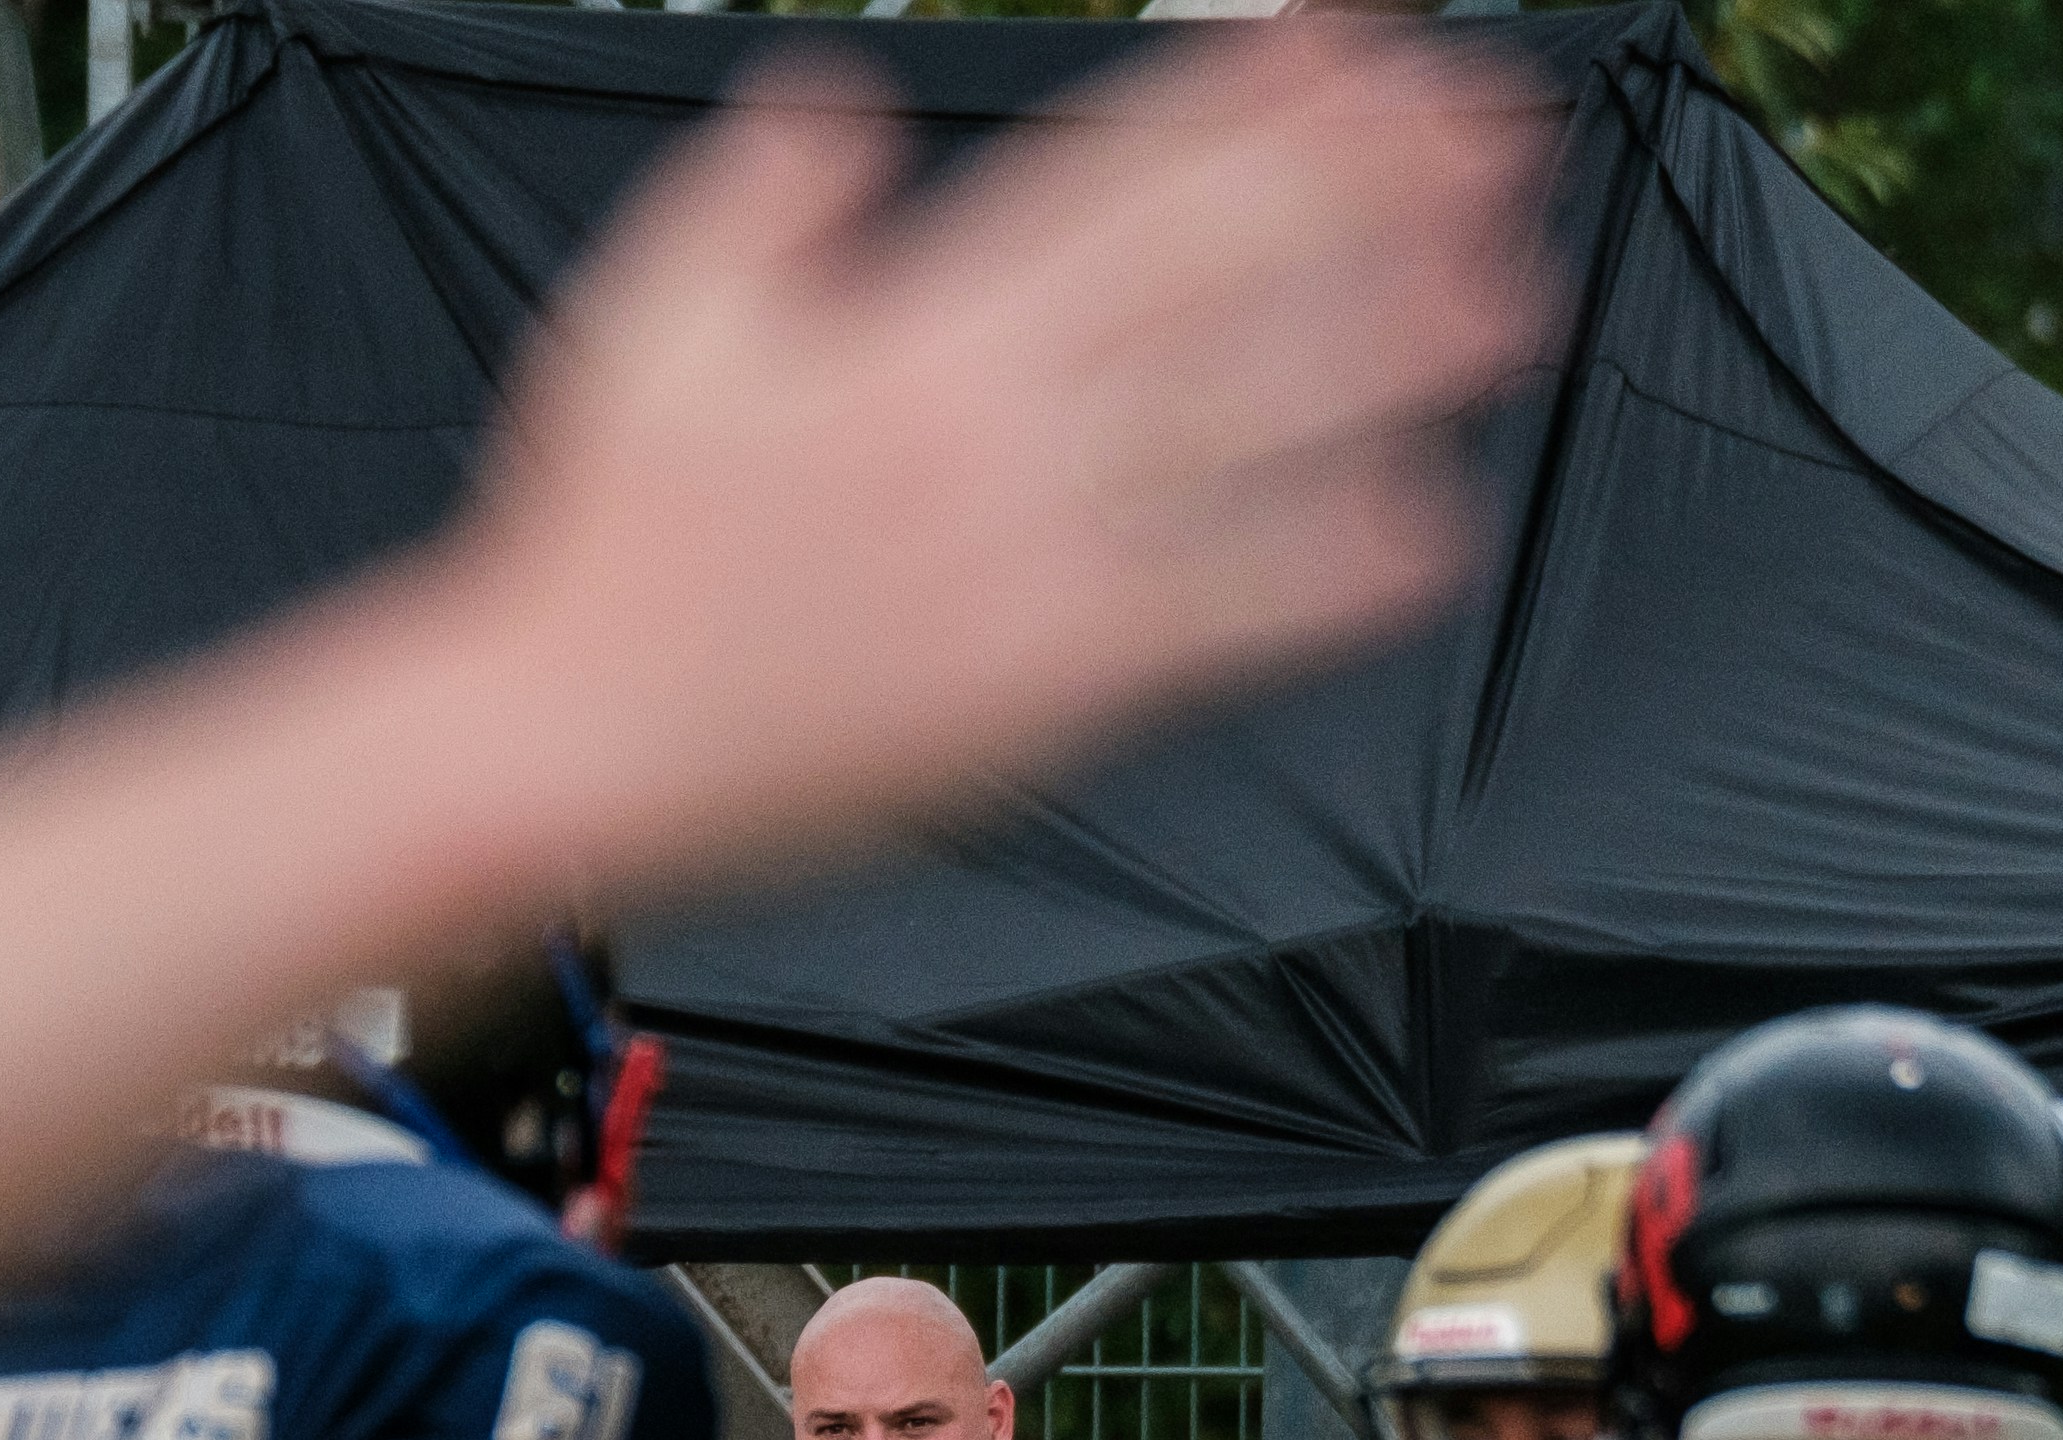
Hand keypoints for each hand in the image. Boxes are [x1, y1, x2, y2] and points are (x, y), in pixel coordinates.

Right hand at [445, 31, 1546, 901]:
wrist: (551, 747)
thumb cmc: (589, 556)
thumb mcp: (644, 323)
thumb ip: (761, 194)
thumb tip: (836, 94)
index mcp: (906, 322)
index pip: (1121, 173)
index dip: (1258, 96)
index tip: (1361, 48)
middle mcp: (988, 421)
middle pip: (1223, 271)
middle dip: (1373, 187)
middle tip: (1493, 135)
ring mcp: (1027, 551)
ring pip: (1254, 424)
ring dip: (1398, 352)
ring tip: (1511, 292)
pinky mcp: (1043, 682)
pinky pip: (1227, 614)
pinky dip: (1335, 570)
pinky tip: (1430, 527)